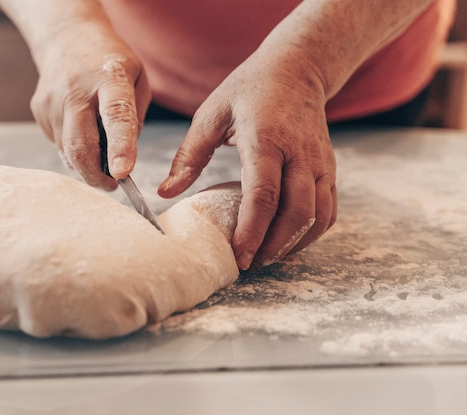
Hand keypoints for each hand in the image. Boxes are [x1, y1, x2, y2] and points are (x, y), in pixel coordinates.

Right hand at [31, 18, 150, 188]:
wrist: (67, 36)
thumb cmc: (110, 62)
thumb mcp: (138, 79)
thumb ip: (134, 118)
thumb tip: (123, 158)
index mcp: (110, 79)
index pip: (116, 116)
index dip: (120, 147)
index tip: (123, 173)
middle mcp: (76, 89)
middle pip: (80, 145)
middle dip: (95, 175)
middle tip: (111, 184)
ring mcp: (52, 100)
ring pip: (67, 150)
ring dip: (85, 163)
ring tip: (99, 154)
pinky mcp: (39, 109)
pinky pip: (58, 143)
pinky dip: (73, 149)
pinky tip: (81, 132)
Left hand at [158, 50, 336, 269]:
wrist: (297, 68)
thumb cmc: (249, 89)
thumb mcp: (211, 114)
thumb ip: (189, 155)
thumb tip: (166, 193)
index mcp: (267, 138)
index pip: (263, 194)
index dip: (252, 230)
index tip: (239, 255)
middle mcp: (300, 153)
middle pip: (296, 212)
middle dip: (273, 246)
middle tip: (250, 264)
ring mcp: (320, 162)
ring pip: (318, 216)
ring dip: (294, 244)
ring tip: (267, 257)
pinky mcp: (329, 169)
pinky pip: (329, 210)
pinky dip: (311, 233)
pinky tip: (288, 242)